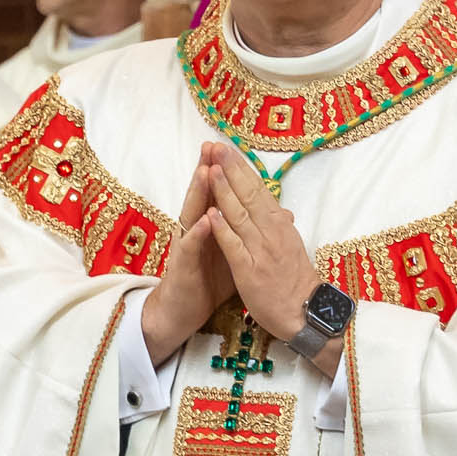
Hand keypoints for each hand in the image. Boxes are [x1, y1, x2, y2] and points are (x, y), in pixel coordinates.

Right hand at [140, 148, 231, 365]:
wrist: (184, 310)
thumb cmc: (208, 279)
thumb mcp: (233, 252)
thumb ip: (246, 231)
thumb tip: (273, 215)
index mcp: (210, 225)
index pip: (218, 193)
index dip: (225, 172)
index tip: (232, 147)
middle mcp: (195, 230)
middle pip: (202, 195)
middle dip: (208, 169)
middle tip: (213, 146)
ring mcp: (187, 246)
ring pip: (192, 214)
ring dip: (199, 193)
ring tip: (206, 171)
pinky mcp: (183, 266)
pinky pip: (190, 247)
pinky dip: (198, 234)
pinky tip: (205, 221)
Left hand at [199, 147, 321, 335]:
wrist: (304, 312)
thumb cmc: (295, 280)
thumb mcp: (292, 247)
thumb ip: (282, 228)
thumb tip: (281, 211)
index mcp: (280, 225)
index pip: (260, 190)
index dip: (243, 169)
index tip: (229, 150)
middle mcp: (272, 232)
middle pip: (250, 196)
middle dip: (232, 170)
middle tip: (217, 147)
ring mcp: (260, 251)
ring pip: (241, 216)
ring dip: (225, 192)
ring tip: (212, 170)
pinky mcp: (249, 271)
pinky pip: (235, 246)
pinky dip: (223, 229)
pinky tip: (212, 214)